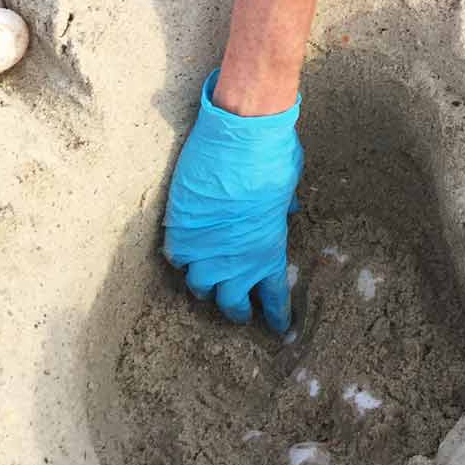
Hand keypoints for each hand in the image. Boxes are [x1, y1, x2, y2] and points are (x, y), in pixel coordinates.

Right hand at [163, 71, 302, 332]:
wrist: (241, 134)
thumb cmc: (274, 157)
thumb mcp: (287, 189)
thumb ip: (282, 210)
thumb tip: (285, 216)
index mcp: (268, 251)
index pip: (272, 296)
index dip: (276, 315)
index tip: (280, 330)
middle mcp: (234, 260)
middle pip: (231, 302)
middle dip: (237, 311)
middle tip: (240, 315)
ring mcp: (203, 248)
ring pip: (199, 286)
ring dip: (206, 288)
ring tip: (209, 290)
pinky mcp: (178, 230)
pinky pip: (177, 258)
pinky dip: (183, 260)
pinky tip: (186, 259)